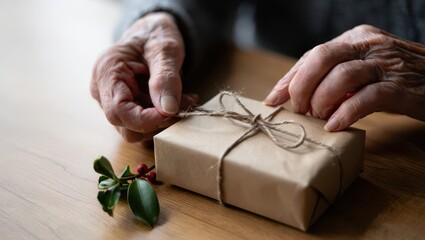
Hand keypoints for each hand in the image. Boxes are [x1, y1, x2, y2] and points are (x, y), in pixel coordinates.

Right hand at [91, 12, 195, 141]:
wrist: (152, 32)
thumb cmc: (155, 34)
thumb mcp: (165, 49)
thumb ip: (165, 78)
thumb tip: (168, 110)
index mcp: (106, 72)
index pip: (118, 110)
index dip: (144, 120)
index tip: (171, 113)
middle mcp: (103, 91)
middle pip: (126, 126)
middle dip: (157, 121)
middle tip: (184, 104)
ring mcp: (113, 101)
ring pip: (137, 130)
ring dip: (163, 120)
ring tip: (183, 99)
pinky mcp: (127, 108)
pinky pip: (144, 124)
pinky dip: (163, 118)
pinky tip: (177, 101)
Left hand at [264, 24, 424, 130]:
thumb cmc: (392, 78)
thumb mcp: (360, 70)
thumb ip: (330, 76)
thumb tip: (289, 94)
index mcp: (354, 39)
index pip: (312, 55)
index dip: (290, 79)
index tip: (273, 100)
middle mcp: (368, 45)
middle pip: (322, 58)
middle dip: (302, 87)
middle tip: (300, 110)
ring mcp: (385, 63)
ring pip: (342, 76)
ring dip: (322, 101)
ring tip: (318, 118)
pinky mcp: (400, 86)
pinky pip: (366, 98)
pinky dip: (346, 113)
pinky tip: (335, 125)